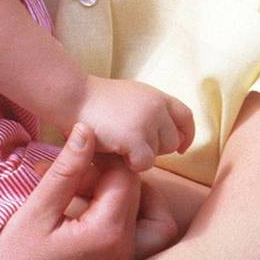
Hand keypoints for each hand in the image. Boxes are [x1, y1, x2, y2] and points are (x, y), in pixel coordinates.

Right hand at [0, 123, 145, 259]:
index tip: (72, 155)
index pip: (126, 177)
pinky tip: (85, 214)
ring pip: (154, 224)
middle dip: (118, 178)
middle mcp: (125, 255)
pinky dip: (124, 220)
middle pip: (148, 199)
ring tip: (86, 192)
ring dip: (130, 200)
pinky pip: (139, 242)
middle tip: (81, 176)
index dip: (102, 158)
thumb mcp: (36, 211)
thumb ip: (66, 170)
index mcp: (108, 235)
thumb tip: (87, 131)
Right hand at [78, 76, 194, 171]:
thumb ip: (151, 111)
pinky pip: (145, 163)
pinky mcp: (135, 138)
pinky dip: (132, 164)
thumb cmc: (97, 102)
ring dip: (142, 155)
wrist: (73, 97)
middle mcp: (157, 107)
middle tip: (132, 145)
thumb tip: (173, 139)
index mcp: (157, 96)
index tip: (180, 147)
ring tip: (120, 144)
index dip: (186, 134)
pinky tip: (117, 153)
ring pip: (159, 154)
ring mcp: (147, 122)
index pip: (186, 117)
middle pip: (173, 140)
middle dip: (156, 148)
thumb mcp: (132, 97)